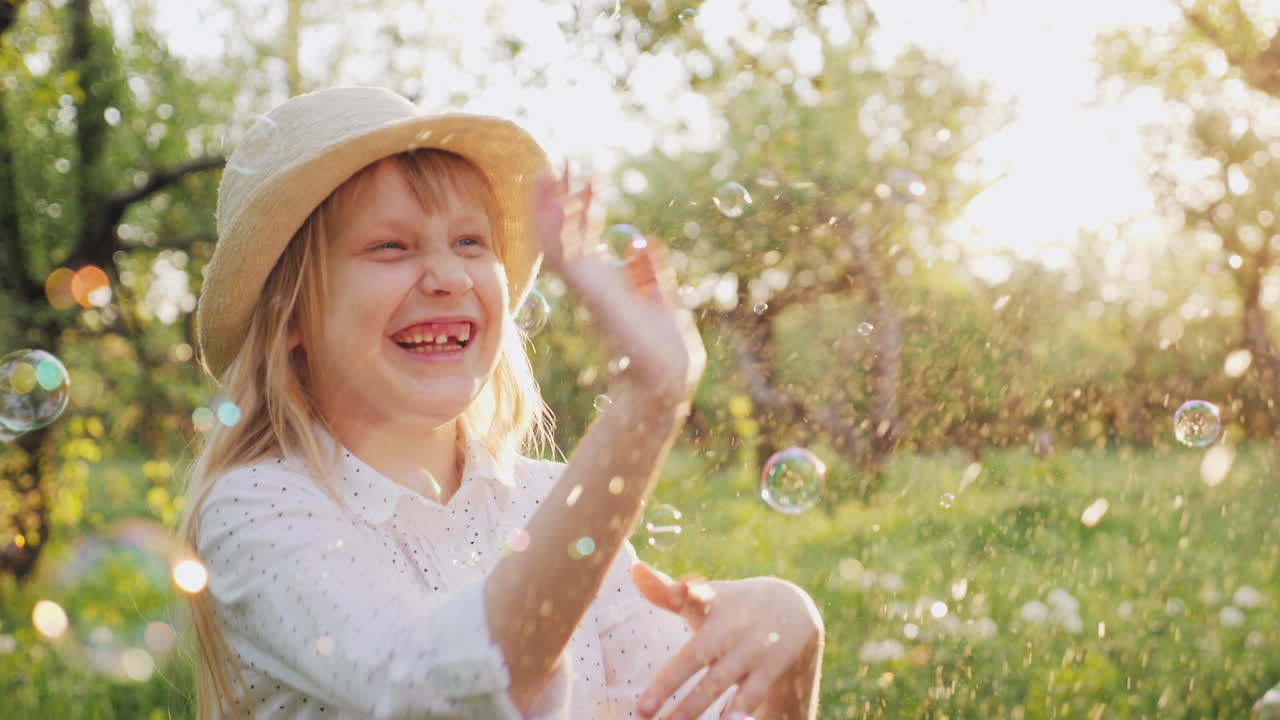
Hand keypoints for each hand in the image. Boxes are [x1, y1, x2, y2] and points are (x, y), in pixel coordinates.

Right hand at [531, 167, 704, 405]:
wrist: (665, 374)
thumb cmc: (664, 345)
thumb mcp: (661, 298)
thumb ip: (649, 271)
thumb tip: (643, 242)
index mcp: (607, 281)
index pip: (587, 236)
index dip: (585, 206)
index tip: (589, 176)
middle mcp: (592, 283)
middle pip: (566, 234)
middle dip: (560, 199)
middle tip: (558, 162)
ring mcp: (587, 289)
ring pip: (556, 242)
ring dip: (548, 208)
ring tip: (544, 175)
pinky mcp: (590, 295)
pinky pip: (563, 258)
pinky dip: (553, 231)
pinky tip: (548, 205)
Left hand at [630, 562, 823, 719]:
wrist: (792, 608)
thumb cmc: (731, 605)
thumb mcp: (705, 596)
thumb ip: (666, 591)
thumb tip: (633, 569)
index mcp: (710, 605)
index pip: (696, 596)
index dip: (682, 591)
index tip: (679, 590)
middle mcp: (729, 628)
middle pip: (696, 655)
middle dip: (668, 682)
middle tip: (642, 711)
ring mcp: (749, 650)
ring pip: (717, 683)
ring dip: (693, 707)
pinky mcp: (768, 670)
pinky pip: (751, 696)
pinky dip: (739, 712)